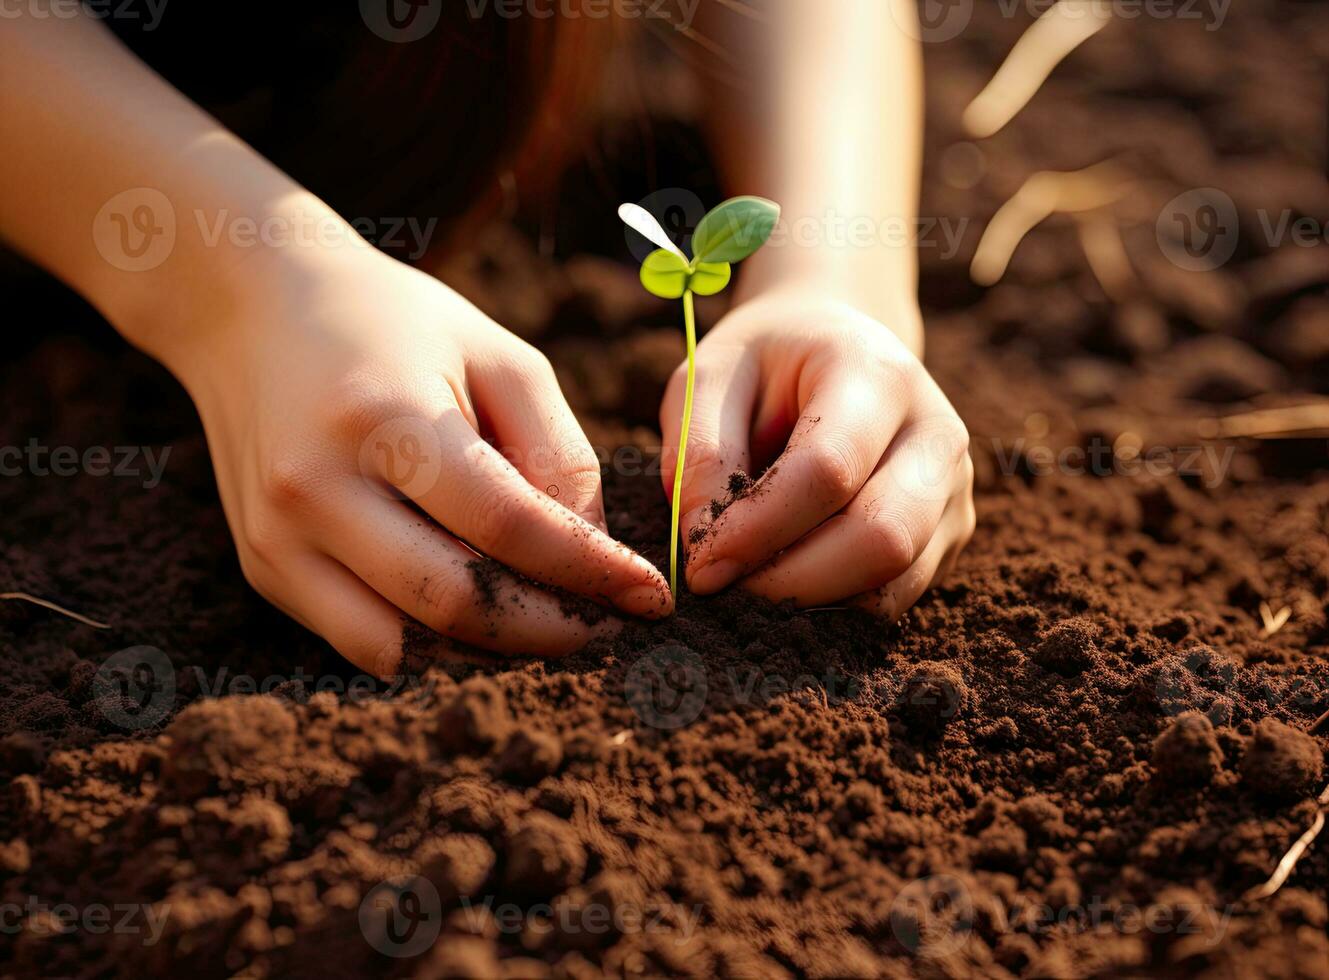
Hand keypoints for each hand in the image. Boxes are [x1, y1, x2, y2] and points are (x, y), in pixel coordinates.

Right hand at [163, 244, 670, 676]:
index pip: (508, 527)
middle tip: (604, 625)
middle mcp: (316, 486)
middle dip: (549, 630)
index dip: (592, 573)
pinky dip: (431, 644)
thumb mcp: (498, 356)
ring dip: (489, 652)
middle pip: (454, 603)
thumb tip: (592, 555)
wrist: (253, 308)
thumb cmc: (396, 326)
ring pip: (404, 646)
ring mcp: (277, 537)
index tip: (651, 597)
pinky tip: (476, 611)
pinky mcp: (261, 567)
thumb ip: (558, 453)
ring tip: (546, 622)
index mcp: (384, 417)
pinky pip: (361, 641)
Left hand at [661, 286, 973, 616]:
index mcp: (878, 374)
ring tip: (749, 584)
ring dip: (811, 603)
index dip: (759, 530)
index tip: (699, 567)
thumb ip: (699, 453)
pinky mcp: (951, 534)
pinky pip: (895, 598)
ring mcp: (954, 488)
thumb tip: (707, 547)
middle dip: (791, 583)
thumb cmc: (764, 366)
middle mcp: (936, 432)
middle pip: (881, 537)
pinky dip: (834, 606)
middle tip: (724, 589)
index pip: (828, 470)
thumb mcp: (710, 377)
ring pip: (894, 583)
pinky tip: (787, 582)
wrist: (835, 349)